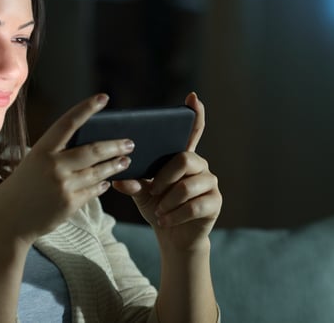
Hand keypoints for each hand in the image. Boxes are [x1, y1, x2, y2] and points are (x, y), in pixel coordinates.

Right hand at [0, 94, 132, 245]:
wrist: (9, 219)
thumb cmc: (23, 186)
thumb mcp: (34, 162)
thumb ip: (58, 153)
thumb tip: (91, 145)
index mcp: (42, 150)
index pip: (68, 123)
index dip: (86, 108)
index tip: (103, 98)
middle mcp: (53, 165)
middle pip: (93, 150)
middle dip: (115, 146)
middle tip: (130, 142)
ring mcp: (63, 185)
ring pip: (98, 172)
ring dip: (115, 165)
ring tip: (126, 161)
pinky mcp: (69, 204)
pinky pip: (93, 190)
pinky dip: (102, 185)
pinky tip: (107, 182)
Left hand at [113, 93, 221, 250]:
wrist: (174, 237)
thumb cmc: (158, 208)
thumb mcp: (141, 193)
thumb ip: (133, 182)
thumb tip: (118, 177)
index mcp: (183, 157)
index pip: (193, 131)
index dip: (195, 114)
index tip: (193, 97)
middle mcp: (200, 165)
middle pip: (184, 159)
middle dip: (164, 177)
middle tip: (153, 191)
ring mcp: (210, 183)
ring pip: (186, 186)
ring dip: (167, 201)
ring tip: (158, 211)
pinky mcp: (215, 202)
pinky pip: (194, 205)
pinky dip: (175, 215)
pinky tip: (164, 220)